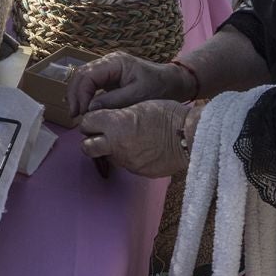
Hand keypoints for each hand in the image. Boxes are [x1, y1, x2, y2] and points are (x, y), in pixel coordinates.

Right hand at [66, 51, 186, 119]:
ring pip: (82, 78)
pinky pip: (90, 83)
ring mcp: (107, 68)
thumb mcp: (138, 96)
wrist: (172, 82)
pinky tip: (83, 108)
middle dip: (74, 95)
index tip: (81, 114)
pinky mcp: (108, 76)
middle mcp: (107, 61)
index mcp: (115, 62)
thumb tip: (90, 109)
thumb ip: (113, 101)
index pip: (88, 76)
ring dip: (77, 95)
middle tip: (73, 116)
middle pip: (80, 75)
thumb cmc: (159, 87)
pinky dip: (84, 95)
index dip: (80, 95)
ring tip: (76, 114)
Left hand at [79, 99, 200, 177]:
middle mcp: (116, 144)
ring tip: (127, 140)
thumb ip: (118, 114)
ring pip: (107, 157)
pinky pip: (126, 164)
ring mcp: (126, 161)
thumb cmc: (167, 115)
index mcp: (115, 124)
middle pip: (86, 146)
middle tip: (101, 134)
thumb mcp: (139, 105)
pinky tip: (142, 149)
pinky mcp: (137, 171)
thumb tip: (107, 120)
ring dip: (111, 149)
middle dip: (91, 140)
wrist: (189, 136)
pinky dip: (129, 157)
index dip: (91, 120)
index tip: (97, 118)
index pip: (86, 123)